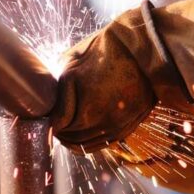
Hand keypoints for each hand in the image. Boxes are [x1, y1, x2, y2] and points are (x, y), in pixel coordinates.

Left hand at [50, 5, 158, 152]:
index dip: (50, 120)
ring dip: (75, 138)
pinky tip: (86, 131)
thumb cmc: (106, 48)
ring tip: (68, 129)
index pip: (58, 124)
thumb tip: (47, 101)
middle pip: (70, 137)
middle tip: (56, 124)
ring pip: (86, 144)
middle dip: (61, 130)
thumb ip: (57, 85)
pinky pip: (103, 142)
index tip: (49, 115)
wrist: (145, 48)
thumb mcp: (72, 60)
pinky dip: (92, 140)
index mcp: (84, 101)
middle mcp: (100, 119)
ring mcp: (116, 126)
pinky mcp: (128, 126)